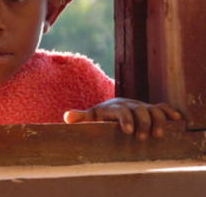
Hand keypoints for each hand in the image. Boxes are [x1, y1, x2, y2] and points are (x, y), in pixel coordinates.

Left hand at [63, 97, 181, 139]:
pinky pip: (162, 107)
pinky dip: (169, 112)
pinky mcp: (150, 109)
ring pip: (153, 109)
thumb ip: (81, 117)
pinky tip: (175, 120)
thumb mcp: (91, 117)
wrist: (111, 108)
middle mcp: (129, 105)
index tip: (128, 132)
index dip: (126, 120)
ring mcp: (141, 106)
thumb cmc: (100, 117)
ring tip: (159, 135)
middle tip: (143, 138)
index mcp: (114, 108)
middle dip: (143, 123)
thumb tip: (67, 117)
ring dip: (158, 121)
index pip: (121, 111)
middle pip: (140, 110)